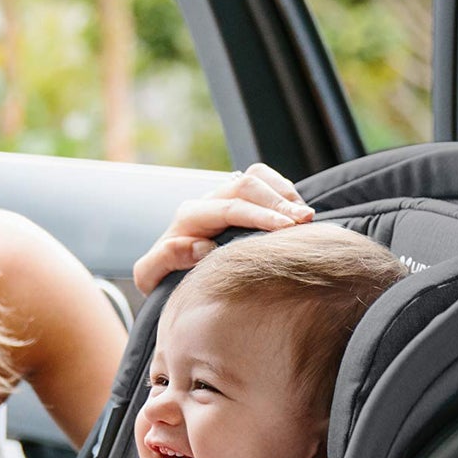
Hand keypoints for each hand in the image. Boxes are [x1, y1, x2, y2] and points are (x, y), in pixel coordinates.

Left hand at [132, 163, 313, 293]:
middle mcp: (208, 201)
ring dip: (285, 194)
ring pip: (258, 177)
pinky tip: (299, 217)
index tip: (287, 229)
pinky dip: (286, 194)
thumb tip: (199, 245)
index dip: (260, 216)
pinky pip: (266, 183)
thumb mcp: (150, 276)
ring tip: (307, 217)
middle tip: (306, 221)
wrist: (165, 274)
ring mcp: (225, 197)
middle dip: (279, 201)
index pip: (230, 207)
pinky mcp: (239, 200)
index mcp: (189, 216)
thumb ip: (163, 259)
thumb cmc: (160, 280)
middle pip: (247, 185)